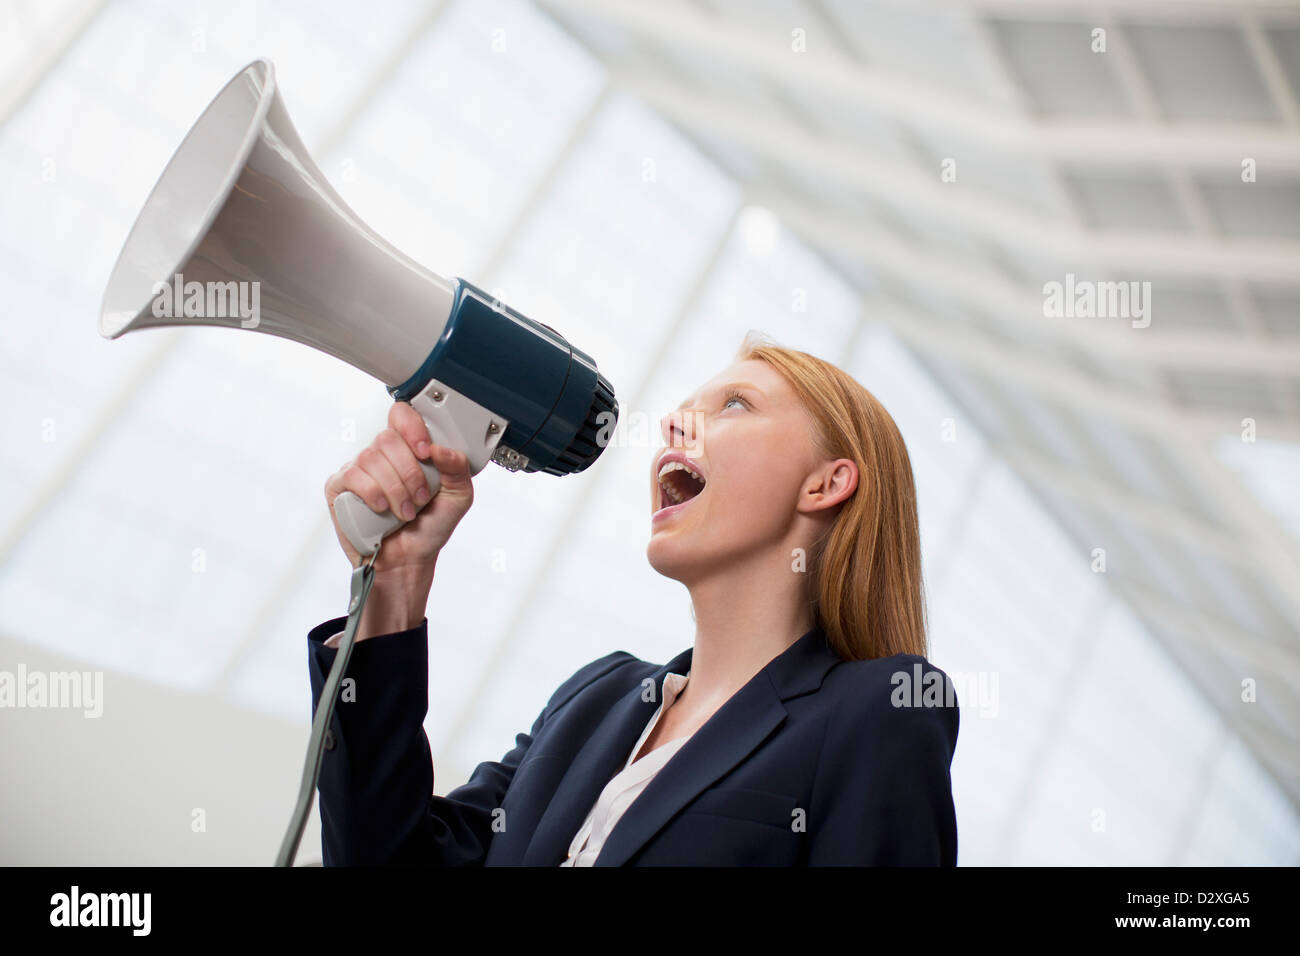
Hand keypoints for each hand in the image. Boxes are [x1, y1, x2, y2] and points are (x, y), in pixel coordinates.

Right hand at [324, 401, 475, 575]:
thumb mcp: (458, 498)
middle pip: (388, 438)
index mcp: (408, 449)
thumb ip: (458, 469)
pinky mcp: (339, 487)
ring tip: (405, 512)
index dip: (412, 427)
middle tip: (420, 497)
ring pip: (371, 458)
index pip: (402, 415)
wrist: (409, 560)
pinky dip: (372, 493)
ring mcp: (358, 469)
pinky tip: (382, 509)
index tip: (426, 452)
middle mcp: (381, 455)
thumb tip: (441, 449)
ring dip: (395, 488)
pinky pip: (352, 476)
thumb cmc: (429, 527)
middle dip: (409, 472)